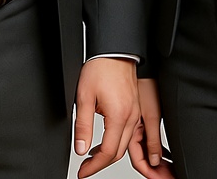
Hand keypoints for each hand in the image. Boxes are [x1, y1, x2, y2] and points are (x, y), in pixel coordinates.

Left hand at [74, 57, 139, 176]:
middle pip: (119, 151)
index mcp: (119, 115)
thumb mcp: (84, 97)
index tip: (83, 171)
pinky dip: (117, 142)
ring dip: (110, 153)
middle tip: (86, 166)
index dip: (94, 166)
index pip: (109, 152)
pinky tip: (105, 141)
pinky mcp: (135, 108)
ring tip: (92, 156)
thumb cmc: (101, 68)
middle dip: (102, 163)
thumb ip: (82, 126)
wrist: (115, 50)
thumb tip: (80, 149)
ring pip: (125, 144)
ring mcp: (135, 112)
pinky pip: (129, 132)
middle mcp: (131, 116)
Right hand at [127, 78, 174, 177]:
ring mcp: (134, 123)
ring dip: (156, 162)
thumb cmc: (140, 84)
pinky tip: (164, 154)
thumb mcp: (152, 114)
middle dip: (156, 171)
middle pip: (142, 158)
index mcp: (131, 130)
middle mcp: (131, 129)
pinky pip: (146, 139)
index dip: (151, 174)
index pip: (139, 161)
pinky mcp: (138, 117)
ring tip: (168, 170)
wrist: (131, 64)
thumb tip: (155, 161)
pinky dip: (155, 150)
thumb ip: (152, 139)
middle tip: (169, 177)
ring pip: (144, 150)